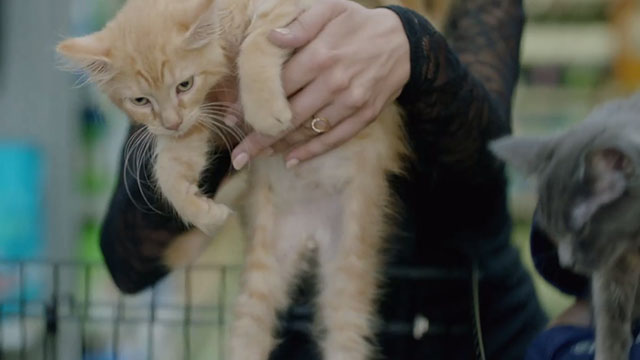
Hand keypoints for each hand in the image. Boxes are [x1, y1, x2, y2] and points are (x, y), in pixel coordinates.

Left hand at [230, 0, 409, 169]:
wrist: (403, 42)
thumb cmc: (358, 23)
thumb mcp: (331, 8)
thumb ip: (300, 23)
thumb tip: (271, 38)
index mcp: (320, 56)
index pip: (277, 87)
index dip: (253, 105)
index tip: (233, 118)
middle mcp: (334, 83)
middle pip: (288, 116)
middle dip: (260, 137)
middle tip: (239, 155)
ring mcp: (350, 102)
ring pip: (309, 131)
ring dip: (281, 146)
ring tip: (259, 156)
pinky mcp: (364, 116)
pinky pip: (335, 139)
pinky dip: (312, 152)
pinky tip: (292, 160)